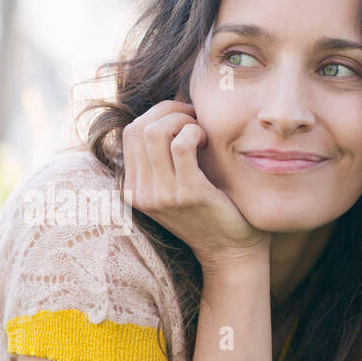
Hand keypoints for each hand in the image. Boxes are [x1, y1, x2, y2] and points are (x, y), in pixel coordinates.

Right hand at [121, 99, 268, 272]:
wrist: (231, 251)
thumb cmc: (210, 210)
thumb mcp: (174, 185)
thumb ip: (163, 155)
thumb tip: (171, 109)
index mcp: (134, 188)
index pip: (130, 132)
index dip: (158, 114)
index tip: (185, 118)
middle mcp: (141, 193)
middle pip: (138, 128)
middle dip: (169, 112)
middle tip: (195, 121)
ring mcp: (162, 195)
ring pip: (155, 132)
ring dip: (182, 121)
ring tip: (200, 132)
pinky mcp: (187, 194)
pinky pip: (181, 145)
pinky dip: (195, 132)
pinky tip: (208, 142)